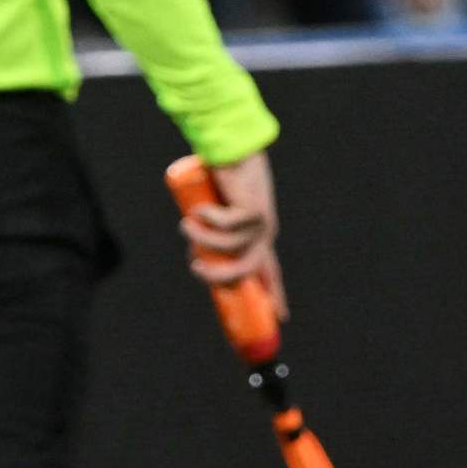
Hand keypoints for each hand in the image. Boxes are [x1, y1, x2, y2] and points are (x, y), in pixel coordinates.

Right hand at [177, 146, 285, 321]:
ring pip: (229, 247)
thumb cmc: (223, 180)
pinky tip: (199, 209)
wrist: (236, 150)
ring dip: (202, 240)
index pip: (272, 272)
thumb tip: (196, 255)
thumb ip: (212, 233)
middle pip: (246, 270)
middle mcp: (265, 233)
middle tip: (195, 268)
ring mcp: (261, 222)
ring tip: (185, 226)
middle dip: (219, 277)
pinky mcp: (254, 208)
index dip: (276, 294)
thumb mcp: (219, 215)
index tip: (282, 317)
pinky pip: (225, 224)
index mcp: (261, 238)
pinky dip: (207, 217)